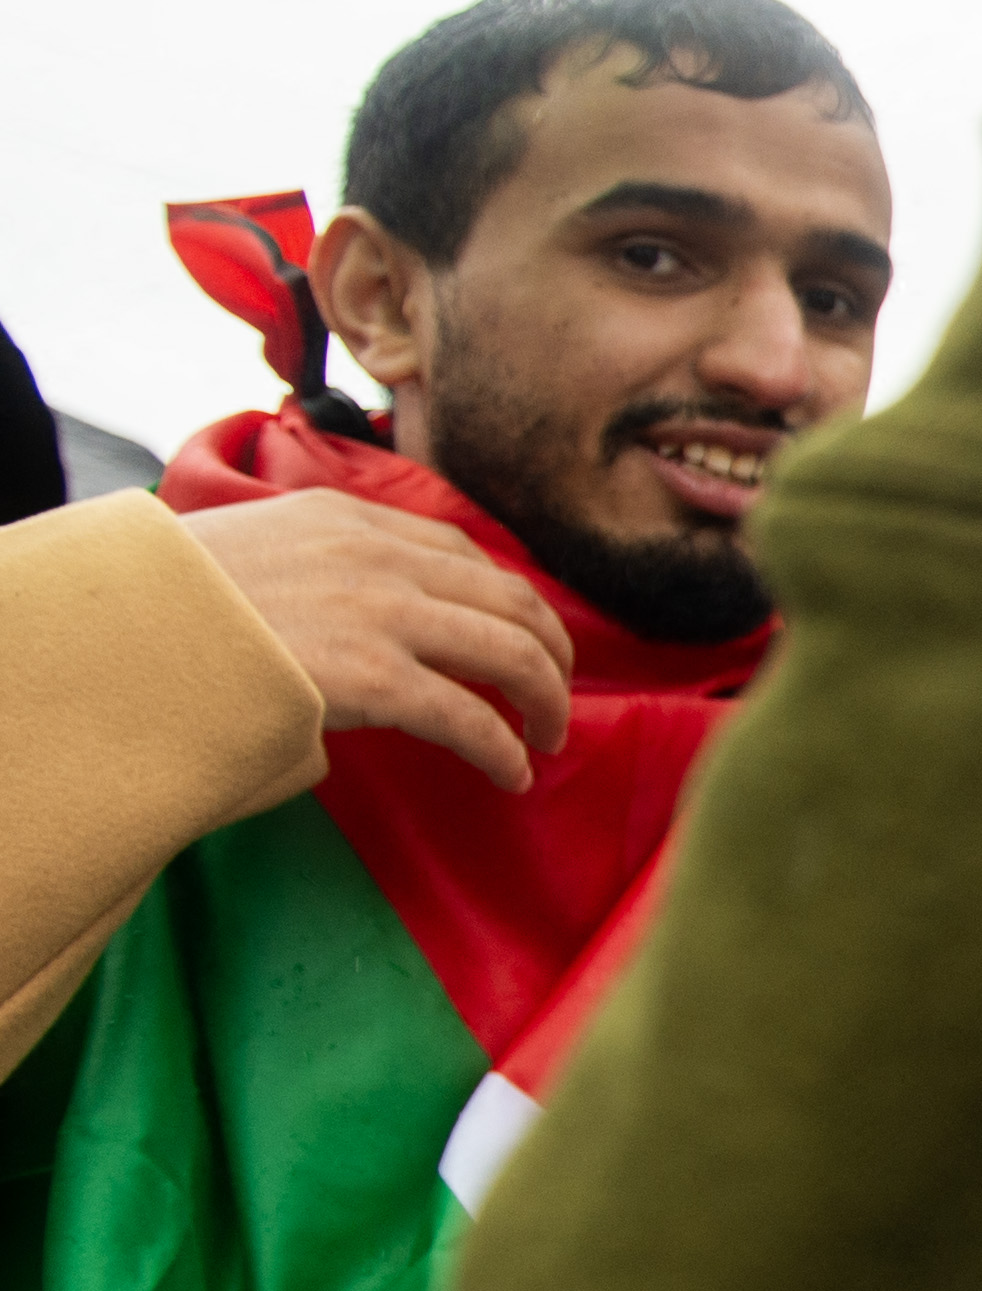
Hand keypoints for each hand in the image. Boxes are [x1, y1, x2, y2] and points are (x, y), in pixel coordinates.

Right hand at [178, 493, 571, 790]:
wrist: (117, 630)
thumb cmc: (166, 607)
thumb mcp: (251, 555)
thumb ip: (314, 575)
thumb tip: (346, 635)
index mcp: (345, 518)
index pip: (463, 552)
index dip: (510, 600)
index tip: (525, 635)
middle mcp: (376, 555)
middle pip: (510, 599)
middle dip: (550, 649)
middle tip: (556, 695)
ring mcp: (379, 612)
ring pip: (510, 652)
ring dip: (544, 699)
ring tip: (548, 737)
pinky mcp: (372, 675)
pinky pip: (471, 716)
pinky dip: (505, 747)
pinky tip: (513, 772)